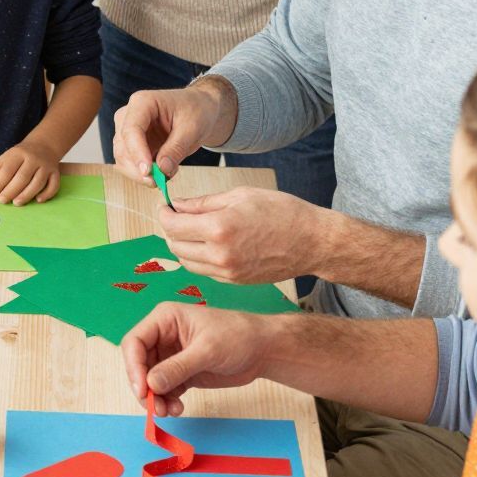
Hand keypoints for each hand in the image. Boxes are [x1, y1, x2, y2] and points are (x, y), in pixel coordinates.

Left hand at [0, 137, 60, 204]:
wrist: (44, 145)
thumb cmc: (19, 156)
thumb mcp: (4, 159)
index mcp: (17, 154)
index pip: (7, 170)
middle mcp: (33, 159)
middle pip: (22, 177)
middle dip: (11, 190)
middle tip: (2, 201)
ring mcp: (46, 166)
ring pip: (38, 182)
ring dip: (27, 194)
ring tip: (16, 203)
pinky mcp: (55, 173)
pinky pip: (54, 184)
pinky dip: (47, 193)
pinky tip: (38, 200)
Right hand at [113, 79, 235, 182]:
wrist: (199, 110)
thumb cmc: (195, 110)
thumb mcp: (192, 127)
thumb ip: (176, 148)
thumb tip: (162, 169)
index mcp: (142, 103)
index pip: (131, 129)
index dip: (137, 152)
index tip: (148, 171)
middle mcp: (129, 116)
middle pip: (123, 147)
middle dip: (137, 169)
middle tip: (158, 182)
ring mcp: (128, 131)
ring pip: (123, 159)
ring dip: (140, 174)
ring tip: (166, 176)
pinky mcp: (133, 146)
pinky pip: (131, 165)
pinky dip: (144, 174)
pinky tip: (163, 173)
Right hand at [122, 303, 270, 416]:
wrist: (264, 350)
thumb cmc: (238, 336)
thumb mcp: (207, 350)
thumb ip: (178, 367)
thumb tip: (151, 385)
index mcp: (165, 319)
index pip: (135, 342)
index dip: (133, 367)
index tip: (142, 390)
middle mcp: (163, 336)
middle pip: (139, 364)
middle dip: (144, 388)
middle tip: (155, 408)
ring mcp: (171, 356)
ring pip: (150, 380)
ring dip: (156, 398)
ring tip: (171, 411)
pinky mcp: (181, 373)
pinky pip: (164, 389)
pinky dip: (167, 401)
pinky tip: (178, 408)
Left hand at [160, 187, 318, 284]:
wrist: (312, 242)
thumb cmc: (283, 212)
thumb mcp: (241, 195)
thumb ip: (204, 203)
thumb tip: (178, 205)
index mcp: (219, 227)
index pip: (172, 225)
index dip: (164, 214)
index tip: (165, 206)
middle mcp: (219, 254)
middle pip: (174, 245)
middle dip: (170, 229)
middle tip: (176, 216)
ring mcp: (226, 272)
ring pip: (186, 262)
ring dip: (181, 245)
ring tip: (190, 230)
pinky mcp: (233, 281)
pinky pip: (203, 271)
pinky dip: (197, 258)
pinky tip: (206, 244)